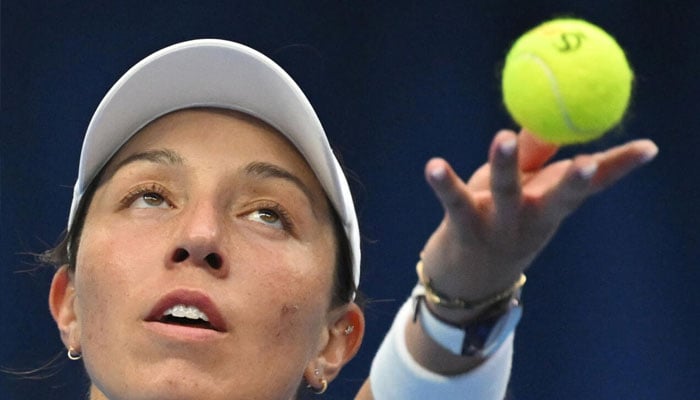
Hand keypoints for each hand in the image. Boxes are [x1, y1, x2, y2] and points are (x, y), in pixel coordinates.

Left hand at [419, 129, 657, 321]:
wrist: (467, 283)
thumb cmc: (498, 223)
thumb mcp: (522, 190)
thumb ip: (533, 155)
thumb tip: (546, 118)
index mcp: (552, 205)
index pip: (592, 185)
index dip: (620, 166)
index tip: (648, 148)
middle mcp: (533, 218)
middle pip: (559, 197)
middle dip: (575, 180)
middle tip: (589, 162)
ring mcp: (500, 227)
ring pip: (506, 194)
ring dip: (506, 166)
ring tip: (504, 137)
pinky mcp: (464, 230)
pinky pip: (455, 203)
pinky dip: (444, 183)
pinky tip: (434, 166)